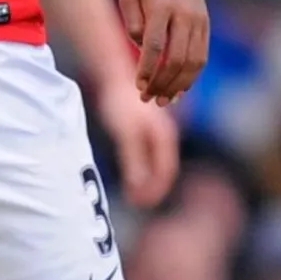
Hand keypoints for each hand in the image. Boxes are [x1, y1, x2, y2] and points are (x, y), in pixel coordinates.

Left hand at [95, 83, 180, 207]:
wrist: (114, 76)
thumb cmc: (120, 103)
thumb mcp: (126, 134)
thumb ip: (133, 159)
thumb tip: (138, 187)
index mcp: (164, 138)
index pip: (166, 172)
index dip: (155, 190)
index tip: (141, 204)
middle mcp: (165, 135)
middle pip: (164, 169)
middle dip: (152, 189)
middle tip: (136, 203)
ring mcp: (157, 131)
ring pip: (157, 162)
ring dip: (148, 179)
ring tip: (132, 192)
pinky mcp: (147, 128)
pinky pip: (149, 154)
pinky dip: (143, 167)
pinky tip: (129, 172)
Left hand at [119, 0, 208, 106]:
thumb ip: (132, 23)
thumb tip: (141, 52)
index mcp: (161, 5)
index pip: (155, 45)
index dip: (147, 69)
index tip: (138, 86)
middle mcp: (183, 14)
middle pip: (176, 58)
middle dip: (161, 83)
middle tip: (148, 99)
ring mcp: (198, 20)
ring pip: (193, 62)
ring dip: (178, 86)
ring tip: (163, 100)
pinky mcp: (206, 25)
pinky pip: (201, 56)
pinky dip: (191, 76)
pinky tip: (180, 89)